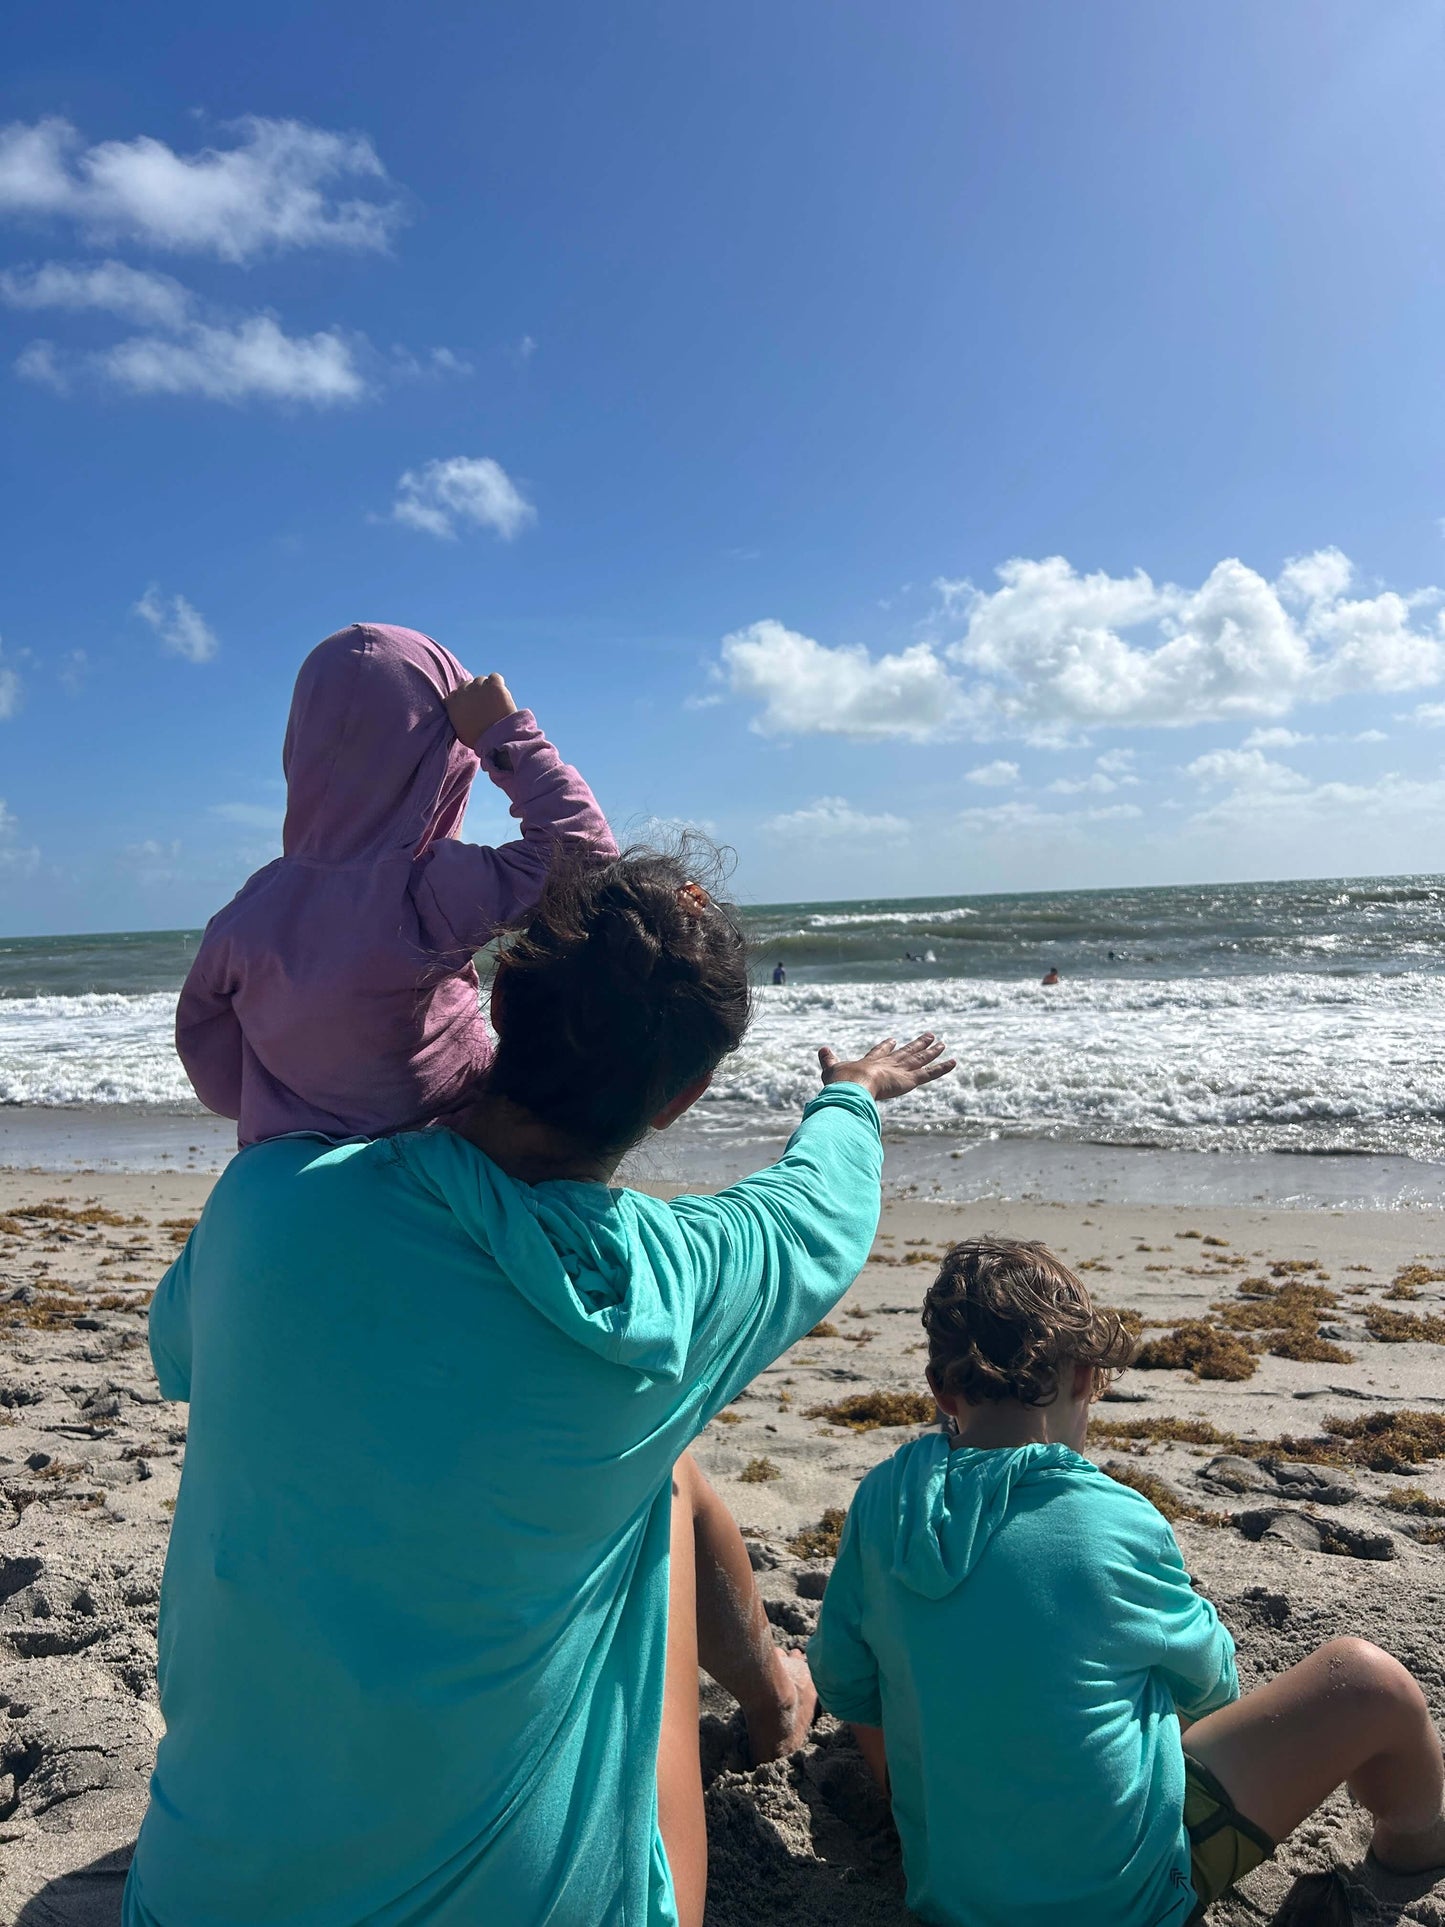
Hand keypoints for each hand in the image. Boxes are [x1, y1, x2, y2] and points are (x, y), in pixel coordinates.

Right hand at [446, 673, 516, 745]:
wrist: (495, 739)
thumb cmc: (478, 739)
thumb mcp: (459, 731)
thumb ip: (456, 718)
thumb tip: (459, 713)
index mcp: (452, 703)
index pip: (455, 694)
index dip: (465, 699)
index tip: (472, 706)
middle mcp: (463, 691)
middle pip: (468, 685)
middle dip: (475, 693)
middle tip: (485, 704)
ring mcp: (478, 687)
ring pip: (481, 680)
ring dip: (487, 688)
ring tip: (494, 701)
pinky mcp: (493, 685)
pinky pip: (495, 677)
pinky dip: (498, 684)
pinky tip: (501, 695)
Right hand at [817, 1033, 955, 1103]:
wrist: (851, 1086)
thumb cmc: (841, 1082)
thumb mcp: (831, 1071)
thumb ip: (828, 1061)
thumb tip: (821, 1049)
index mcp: (871, 1062)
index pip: (881, 1052)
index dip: (887, 1046)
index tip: (894, 1040)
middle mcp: (888, 1063)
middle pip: (906, 1052)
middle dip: (917, 1044)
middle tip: (928, 1035)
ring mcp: (900, 1070)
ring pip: (920, 1059)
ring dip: (932, 1051)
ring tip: (943, 1043)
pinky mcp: (909, 1079)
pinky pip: (930, 1073)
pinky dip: (942, 1067)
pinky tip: (954, 1062)